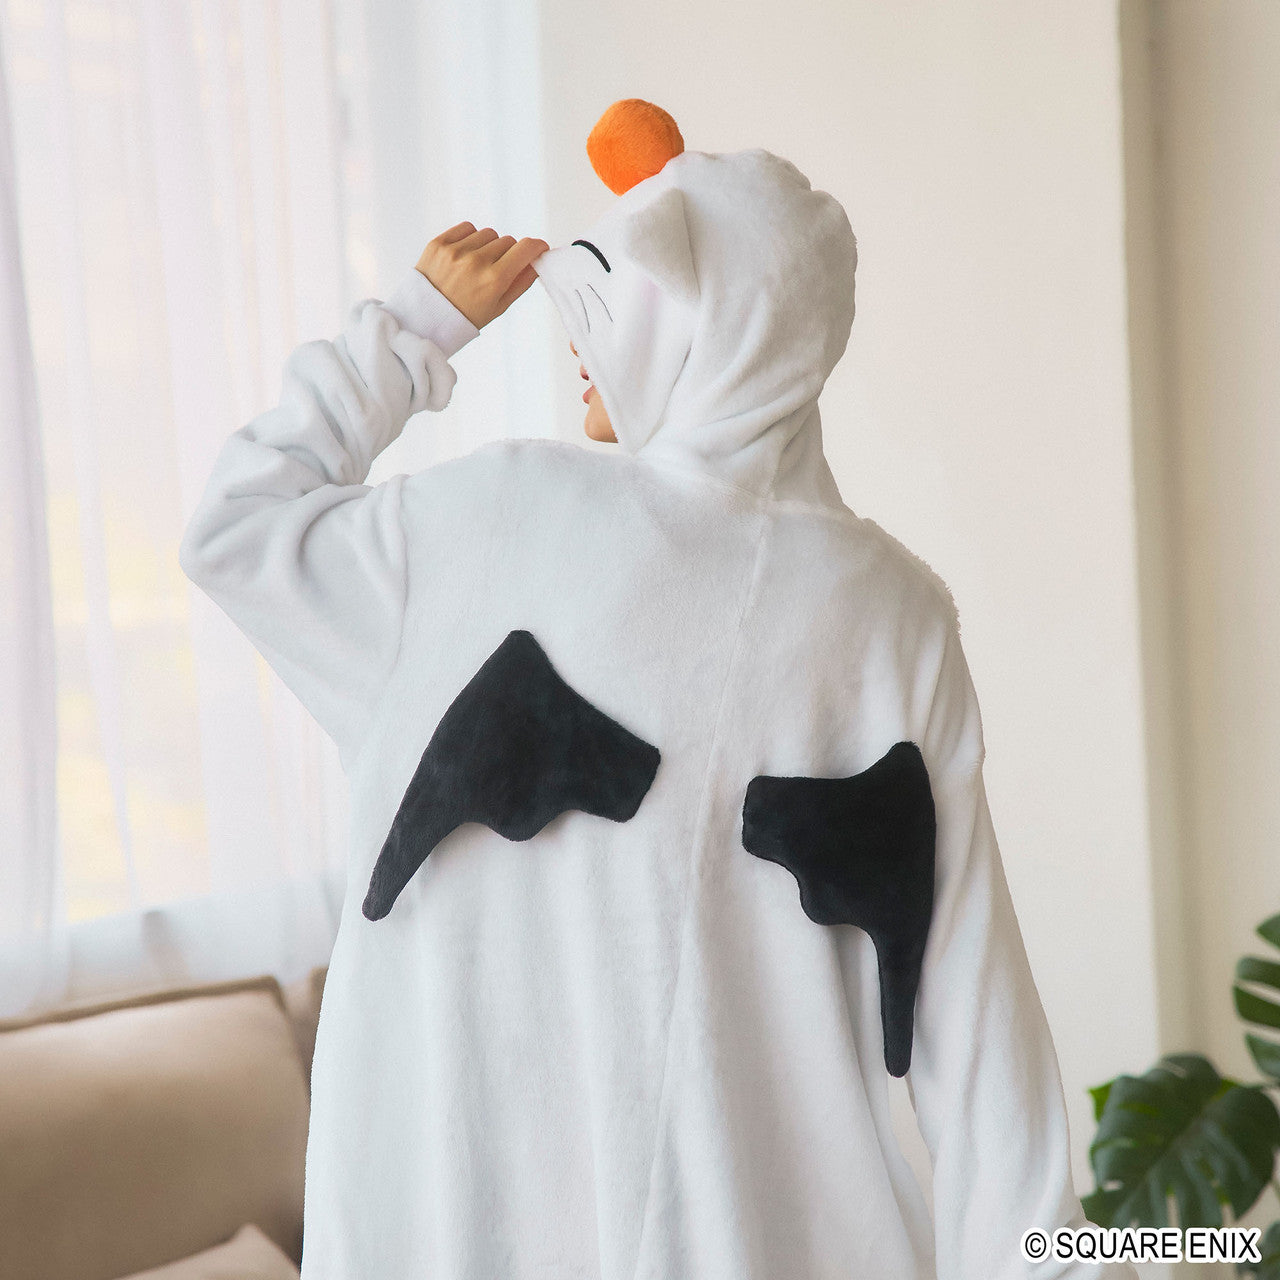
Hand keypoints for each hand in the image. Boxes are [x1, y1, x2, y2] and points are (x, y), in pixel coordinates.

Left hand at [415, 222, 548, 329]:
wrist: (424, 318)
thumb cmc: (465, 316)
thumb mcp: (498, 307)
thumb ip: (521, 282)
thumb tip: (538, 261)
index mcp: (494, 280)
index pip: (526, 248)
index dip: (536, 247)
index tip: (538, 249)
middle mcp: (476, 262)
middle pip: (508, 241)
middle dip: (508, 253)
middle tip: (496, 270)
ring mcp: (456, 251)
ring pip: (488, 234)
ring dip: (488, 245)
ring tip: (476, 265)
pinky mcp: (439, 243)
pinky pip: (467, 228)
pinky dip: (470, 238)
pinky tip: (464, 255)